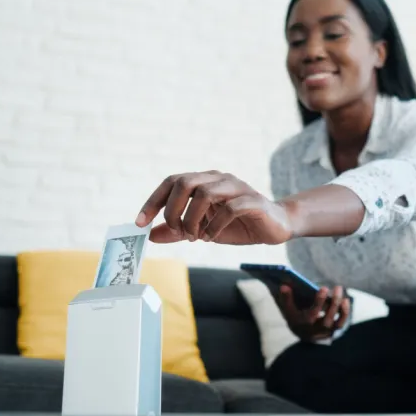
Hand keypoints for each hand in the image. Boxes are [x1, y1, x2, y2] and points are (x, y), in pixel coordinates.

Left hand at [136, 171, 293, 244]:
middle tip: (176, 231)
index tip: (139, 223)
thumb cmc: (238, 225)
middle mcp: (219, 179)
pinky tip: (211, 236)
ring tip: (195, 236)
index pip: (172, 182)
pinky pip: (229, 209)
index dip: (153, 201)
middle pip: (185, 182)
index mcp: (205, 181)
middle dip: (173, 210)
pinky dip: (214, 226)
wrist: (276, 225)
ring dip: (193, 219)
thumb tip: (151, 235)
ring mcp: (237, 187)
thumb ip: (177, 231)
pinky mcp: (252, 201)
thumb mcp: (202, 229)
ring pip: (205, 193)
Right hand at [278, 284, 350, 341]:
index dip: (320, 300)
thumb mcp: (288, 309)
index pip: (313, 312)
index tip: (324, 288)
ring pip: (337, 323)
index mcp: (303, 323)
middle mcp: (315, 330)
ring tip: (343, 295)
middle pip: (327, 318)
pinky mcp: (332, 332)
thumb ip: (286, 298)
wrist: (301, 333)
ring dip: (342, 309)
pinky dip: (344, 313)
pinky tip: (345, 301)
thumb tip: (284, 286)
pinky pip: (340, 323)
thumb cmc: (295, 316)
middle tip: (338, 287)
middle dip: (334, 302)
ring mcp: (325, 332)